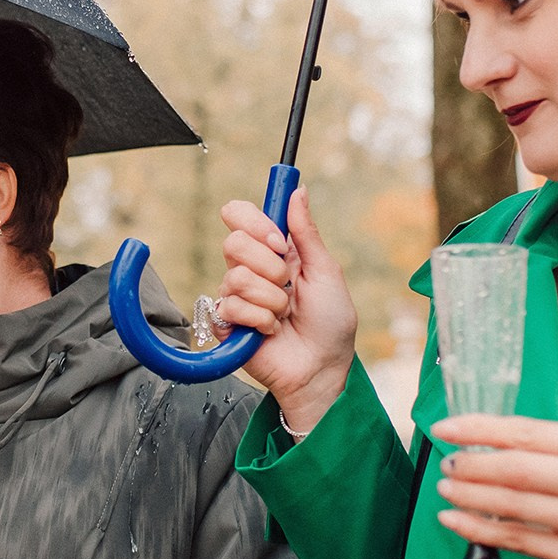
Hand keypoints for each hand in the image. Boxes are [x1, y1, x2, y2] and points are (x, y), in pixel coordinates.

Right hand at [216, 188, 357, 430]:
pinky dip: (260, 321)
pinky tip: (271, 331)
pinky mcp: (226, 323)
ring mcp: (237, 296)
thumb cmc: (331, 322)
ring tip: (284, 316)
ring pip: (235, 278)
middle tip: (288, 286)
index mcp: (274, 250)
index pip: (240, 216)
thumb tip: (298, 191)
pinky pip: (230, 307)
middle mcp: (251, 268)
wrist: (321, 367)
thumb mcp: (326, 271)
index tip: (278, 241)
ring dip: (270, 300)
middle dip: (269, 267)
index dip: (255, 222)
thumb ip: (306, 232)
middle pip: (234, 242)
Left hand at [431, 415, 557, 558]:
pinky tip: (456, 521)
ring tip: (445, 488)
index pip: (531, 432)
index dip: (481, 428)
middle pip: (518, 467)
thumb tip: (499, 442)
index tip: (447, 426)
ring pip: (514, 505)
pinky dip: (481, 529)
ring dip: (469, 496)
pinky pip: (520, 541)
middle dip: (471, 463)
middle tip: (446, 461)